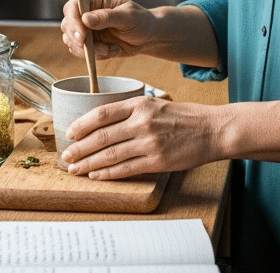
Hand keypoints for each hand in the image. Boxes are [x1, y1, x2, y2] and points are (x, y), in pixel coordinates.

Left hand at [59, 97, 224, 178]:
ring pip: (109, 155)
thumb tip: (104, 123)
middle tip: (65, 157)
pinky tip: (96, 176)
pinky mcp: (157, 161)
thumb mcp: (157, 104)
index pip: (101, 114)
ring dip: (88, 164)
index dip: (81, 125)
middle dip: (79, 149)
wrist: (213, 130)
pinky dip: (107, 174)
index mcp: (140, 104)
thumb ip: (132, 112)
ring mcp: (149, 143)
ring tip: (75, 169)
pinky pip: (125, 169)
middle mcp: (142, 122)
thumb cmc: (186, 117)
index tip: (69, 133)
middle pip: (101, 136)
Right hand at [61, 0, 156, 59]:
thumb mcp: (128, 17)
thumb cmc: (141, 21)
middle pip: (67, 25)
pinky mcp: (88, 42)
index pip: (72, 7)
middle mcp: (86, 12)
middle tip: (98, 49)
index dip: (73, 21)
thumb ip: (107, 17)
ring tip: (112, 49)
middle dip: (79, 40)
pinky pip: (81, 52)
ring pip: (72, 41)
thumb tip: (86, 19)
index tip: (82, 36)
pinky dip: (95, 56)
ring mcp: (85, 28)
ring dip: (90, 50)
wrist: (148, 37)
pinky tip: (112, 51)